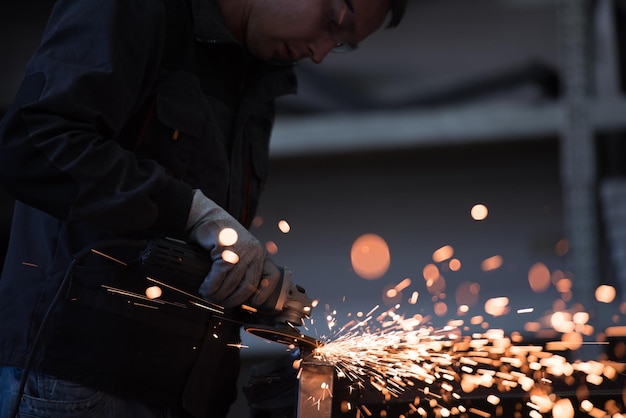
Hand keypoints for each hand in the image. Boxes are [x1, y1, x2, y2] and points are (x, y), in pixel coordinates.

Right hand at [185, 189, 280, 307]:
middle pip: (248, 286)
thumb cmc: (219, 236)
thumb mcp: (237, 251)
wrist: (206, 216)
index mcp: (259, 254)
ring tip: (209, 296)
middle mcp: (254, 252)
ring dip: (218, 295)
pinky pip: (219, 275)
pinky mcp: (226, 248)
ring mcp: (241, 250)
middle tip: (221, 303)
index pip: (272, 276)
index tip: (254, 303)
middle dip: (233, 300)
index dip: (265, 293)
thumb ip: (241, 269)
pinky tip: (204, 288)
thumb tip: (236, 294)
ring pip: (232, 283)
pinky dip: (210, 286)